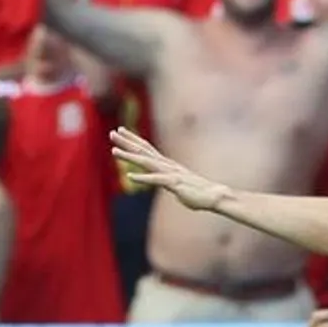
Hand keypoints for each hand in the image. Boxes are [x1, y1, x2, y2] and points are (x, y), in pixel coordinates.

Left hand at [109, 127, 230, 210]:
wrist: (215, 196)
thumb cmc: (199, 192)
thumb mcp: (180, 183)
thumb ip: (169, 180)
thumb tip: (165, 182)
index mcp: (168, 164)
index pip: (147, 149)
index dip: (133, 139)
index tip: (121, 130)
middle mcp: (167, 165)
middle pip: (144, 151)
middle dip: (127, 142)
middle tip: (112, 133)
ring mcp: (170, 173)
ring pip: (146, 162)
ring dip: (130, 157)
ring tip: (114, 152)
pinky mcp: (174, 184)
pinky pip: (156, 180)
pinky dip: (143, 178)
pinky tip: (130, 176)